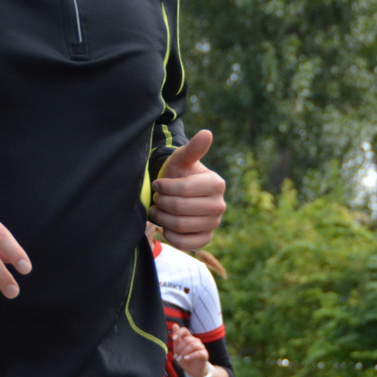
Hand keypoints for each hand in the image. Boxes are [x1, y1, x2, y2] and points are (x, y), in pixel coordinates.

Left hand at [149, 130, 225, 250]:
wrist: (175, 193)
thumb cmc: (178, 174)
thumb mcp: (181, 159)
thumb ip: (192, 149)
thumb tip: (207, 133)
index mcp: (217, 183)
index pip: (184, 190)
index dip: (164, 188)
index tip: (157, 184)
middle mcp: (220, 205)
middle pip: (180, 209)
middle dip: (161, 203)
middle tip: (156, 198)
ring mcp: (214, 224)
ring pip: (180, 226)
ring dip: (162, 218)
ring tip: (158, 210)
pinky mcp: (206, 238)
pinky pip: (186, 243)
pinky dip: (171, 236)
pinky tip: (167, 226)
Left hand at [172, 326, 211, 376]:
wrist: (193, 371)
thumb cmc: (185, 360)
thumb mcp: (178, 351)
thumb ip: (176, 339)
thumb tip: (175, 325)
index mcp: (189, 338)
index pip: (185, 330)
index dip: (178, 332)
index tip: (173, 338)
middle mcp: (196, 341)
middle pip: (187, 339)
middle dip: (179, 348)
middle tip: (175, 356)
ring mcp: (201, 347)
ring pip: (192, 345)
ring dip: (184, 352)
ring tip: (179, 359)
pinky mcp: (204, 354)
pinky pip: (198, 352)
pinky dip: (190, 355)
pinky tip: (185, 358)